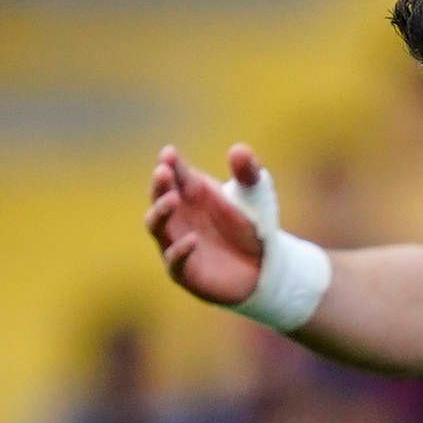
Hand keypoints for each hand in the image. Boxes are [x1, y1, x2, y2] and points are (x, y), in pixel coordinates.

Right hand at [147, 143, 269, 309]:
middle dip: (159, 184)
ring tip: (172, 199)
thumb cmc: (253, 226)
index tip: (169, 154)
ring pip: (156, 226)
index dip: (169, 163)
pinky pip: (174, 261)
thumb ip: (249, 172)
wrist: (266, 268)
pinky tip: (193, 240)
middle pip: (158, 196)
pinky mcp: (185, 272)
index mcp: (191, 192)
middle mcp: (179, 216)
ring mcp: (177, 242)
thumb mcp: (255, 195)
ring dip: (161, 212)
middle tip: (163, 172)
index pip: (174, 173)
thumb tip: (239, 150)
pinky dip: (180, 251)